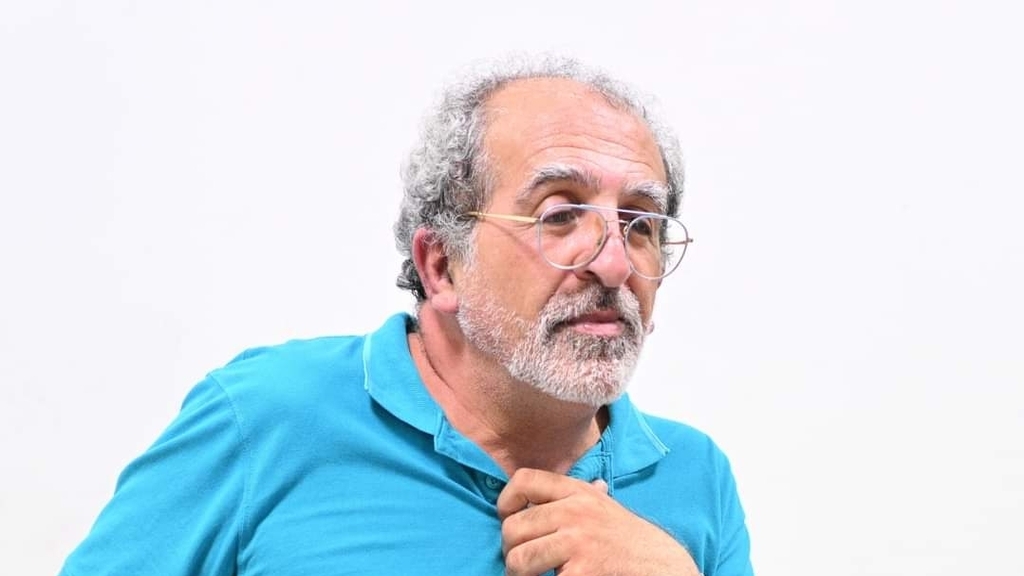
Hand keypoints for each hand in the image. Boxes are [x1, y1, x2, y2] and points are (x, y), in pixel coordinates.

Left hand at [497, 468, 699, 575]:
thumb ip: (573, 496)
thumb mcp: (602, 506)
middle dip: (511, 549)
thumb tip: (536, 493)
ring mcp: (577, 542)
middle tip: (523, 561)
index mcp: (578, 492)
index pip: (523, 480)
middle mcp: (575, 511)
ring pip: (518, 559)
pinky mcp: (579, 572)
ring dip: (518, 573)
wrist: (662, 566)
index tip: (510, 520)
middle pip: (513, 527)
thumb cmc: (628, 539)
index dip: (506, 502)